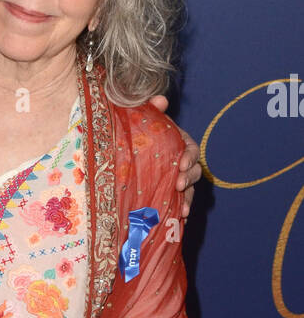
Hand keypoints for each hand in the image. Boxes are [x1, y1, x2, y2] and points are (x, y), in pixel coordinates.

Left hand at [149, 95, 201, 218]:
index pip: (191, 149)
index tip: (181, 164)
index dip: (190, 157)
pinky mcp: (169, 194)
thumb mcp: (143, 120)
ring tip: (182, 209)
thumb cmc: (137, 134)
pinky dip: (181, 209)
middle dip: (188, 179)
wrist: (123, 151)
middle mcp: (180, 162)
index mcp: (178, 144)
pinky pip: (179, 202)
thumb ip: (151, 109)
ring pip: (189, 189)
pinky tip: (179, 218)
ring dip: (188, 199)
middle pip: (194, 171)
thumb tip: (160, 99)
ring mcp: (176, 179)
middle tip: (178, 185)